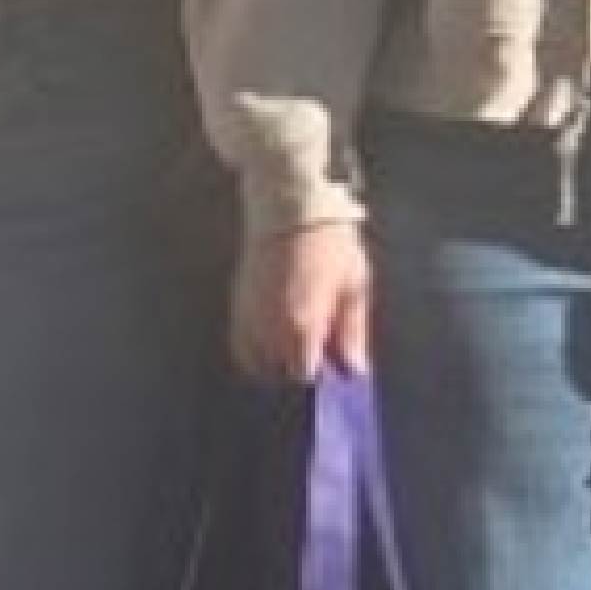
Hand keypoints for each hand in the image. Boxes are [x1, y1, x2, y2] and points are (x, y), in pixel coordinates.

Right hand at [236, 218, 374, 383]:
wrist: (291, 210)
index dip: (319, 379)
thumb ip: (352, 332)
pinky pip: (241, 347)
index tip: (331, 371)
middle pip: (279, 374)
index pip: (303, 376)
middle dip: (298, 372)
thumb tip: (354, 370)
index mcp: (302, 325)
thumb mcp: (353, 287)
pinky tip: (275, 342)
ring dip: (277, 365)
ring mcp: (248, 318)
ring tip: (297, 349)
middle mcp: (269, 328)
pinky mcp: (236, 308)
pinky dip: (256, 354)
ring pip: (256, 365)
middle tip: (317, 357)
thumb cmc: (330, 246)